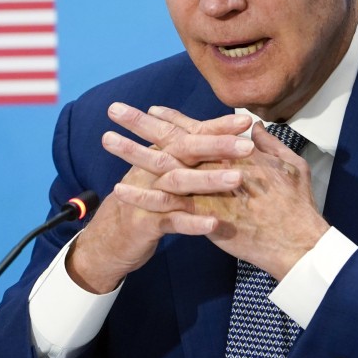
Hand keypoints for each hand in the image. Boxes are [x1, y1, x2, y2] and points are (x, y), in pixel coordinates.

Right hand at [67, 103, 252, 292]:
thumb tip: (219, 135)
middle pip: (187, 150)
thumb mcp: (163, 173)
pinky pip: (173, 222)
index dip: (219, 127)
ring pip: (180, 182)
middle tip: (248, 144)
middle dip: (218, 144)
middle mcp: (156, 168)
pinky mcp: (147, 222)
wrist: (110, 237)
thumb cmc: (148, 201)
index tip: (246, 120)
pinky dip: (192, 223)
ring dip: (208, 180)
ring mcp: (150, 194)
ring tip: (237, 178)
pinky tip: (214, 224)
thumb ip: (188, 154)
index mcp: (164, 153)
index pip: (193, 134)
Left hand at [112, 120, 329, 281]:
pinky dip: (141, 197)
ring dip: (132, 152)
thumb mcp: (291, 165)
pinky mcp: (201, 213)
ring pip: (161, 166)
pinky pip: (164, 205)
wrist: (295, 239)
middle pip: (172, 138)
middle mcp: (215, 163)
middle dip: (142, 123)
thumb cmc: (297, 205)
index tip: (153, 108)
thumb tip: (258, 128)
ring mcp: (206, 188)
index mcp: (234, 151)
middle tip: (116, 109)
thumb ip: (272, 145)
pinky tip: (119, 190)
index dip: (174, 118)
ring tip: (107, 139)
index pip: (197, 129)